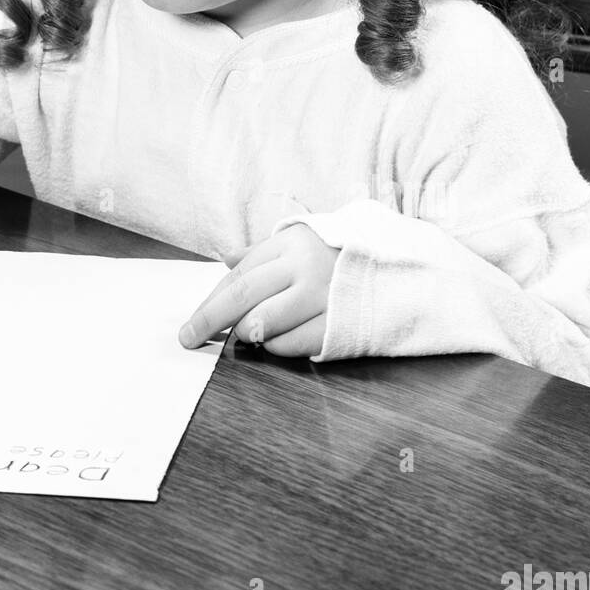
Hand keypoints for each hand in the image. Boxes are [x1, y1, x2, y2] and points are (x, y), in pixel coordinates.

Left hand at [178, 224, 340, 356]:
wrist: (401, 270)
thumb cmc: (339, 257)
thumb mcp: (302, 240)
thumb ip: (262, 252)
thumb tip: (225, 259)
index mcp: (291, 243)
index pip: (239, 275)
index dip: (210, 302)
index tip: (190, 324)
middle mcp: (305, 267)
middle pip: (242, 297)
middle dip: (209, 320)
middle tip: (189, 338)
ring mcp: (323, 297)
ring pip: (262, 324)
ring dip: (247, 333)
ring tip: (249, 333)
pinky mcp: (339, 326)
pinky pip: (290, 346)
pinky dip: (276, 348)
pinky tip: (278, 341)